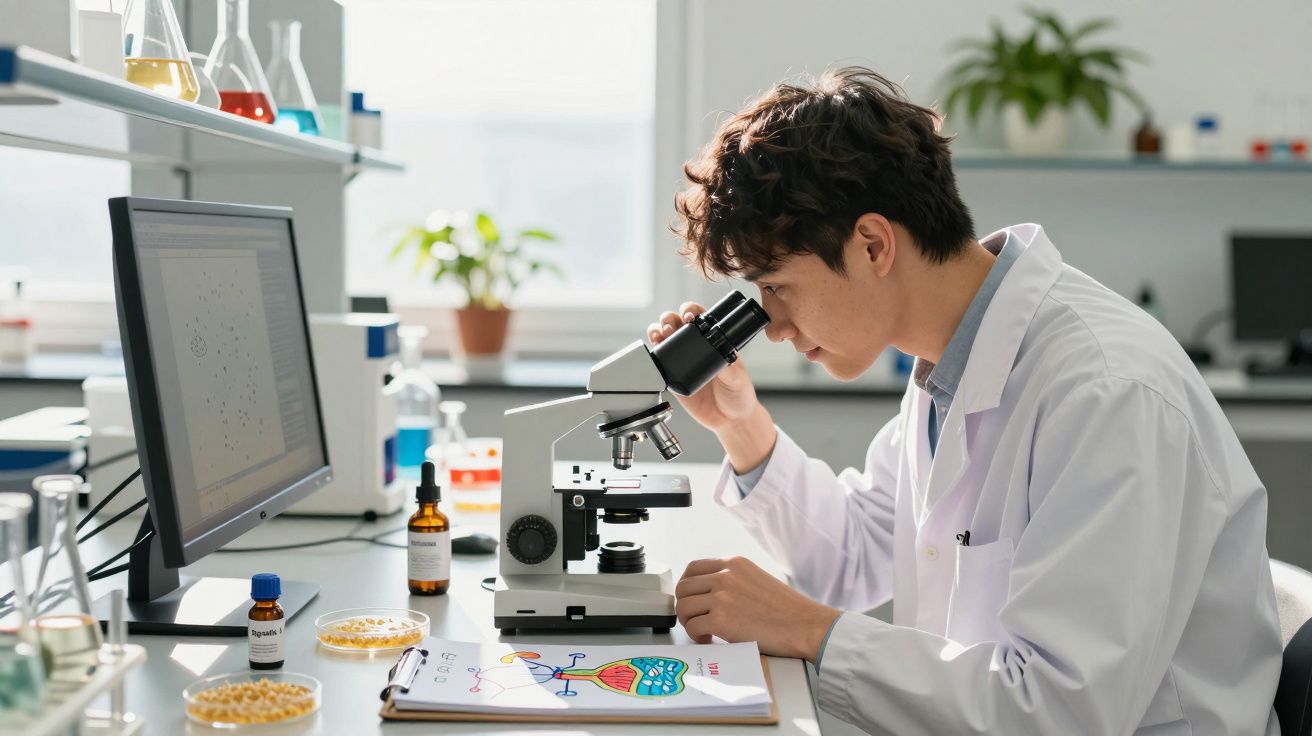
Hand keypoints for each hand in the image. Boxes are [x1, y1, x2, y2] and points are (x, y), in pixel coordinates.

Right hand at [647, 302, 762, 434]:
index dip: (691, 311)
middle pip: (676, 322)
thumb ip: (730, 368)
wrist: (729, 419)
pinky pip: (658, 360)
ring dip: (657, 330)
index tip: (689, 316)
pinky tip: (654, 349)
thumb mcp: (737, 377)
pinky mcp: (672, 376)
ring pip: (663, 337)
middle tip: (671, 327)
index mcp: (712, 339)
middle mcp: (695, 346)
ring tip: (659, 335)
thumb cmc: (738, 393)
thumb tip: (723, 356)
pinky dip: (652, 352)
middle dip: (669, 319)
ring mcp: (681, 360)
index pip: (698, 316)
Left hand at [675, 556, 839, 661]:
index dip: (687, 586)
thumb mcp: (756, 579)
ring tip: (703, 632)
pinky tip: (709, 639)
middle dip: (685, 606)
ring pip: (684, 607)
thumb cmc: (786, 609)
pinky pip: (693, 626)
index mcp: (734, 563)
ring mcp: (722, 596)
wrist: (805, 625)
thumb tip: (708, 592)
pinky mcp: (721, 619)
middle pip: (684, 588)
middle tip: (694, 620)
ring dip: (689, 622)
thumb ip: (732, 579)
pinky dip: (697, 636)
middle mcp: (725, 575)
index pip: (693, 568)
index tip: (690, 599)